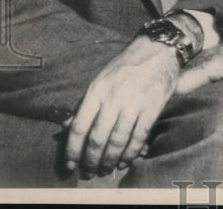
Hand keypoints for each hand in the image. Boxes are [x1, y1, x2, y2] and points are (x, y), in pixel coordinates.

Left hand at [64, 36, 179, 176]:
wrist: (157, 50)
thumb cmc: (126, 67)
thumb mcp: (100, 81)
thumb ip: (84, 105)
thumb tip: (65, 127)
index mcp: (96, 90)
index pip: (79, 126)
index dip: (72, 150)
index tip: (69, 165)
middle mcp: (113, 97)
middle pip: (98, 138)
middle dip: (91, 160)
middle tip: (89, 172)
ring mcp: (134, 102)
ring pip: (118, 140)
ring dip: (111, 159)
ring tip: (106, 169)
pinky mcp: (152, 107)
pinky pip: (139, 136)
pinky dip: (131, 152)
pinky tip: (126, 160)